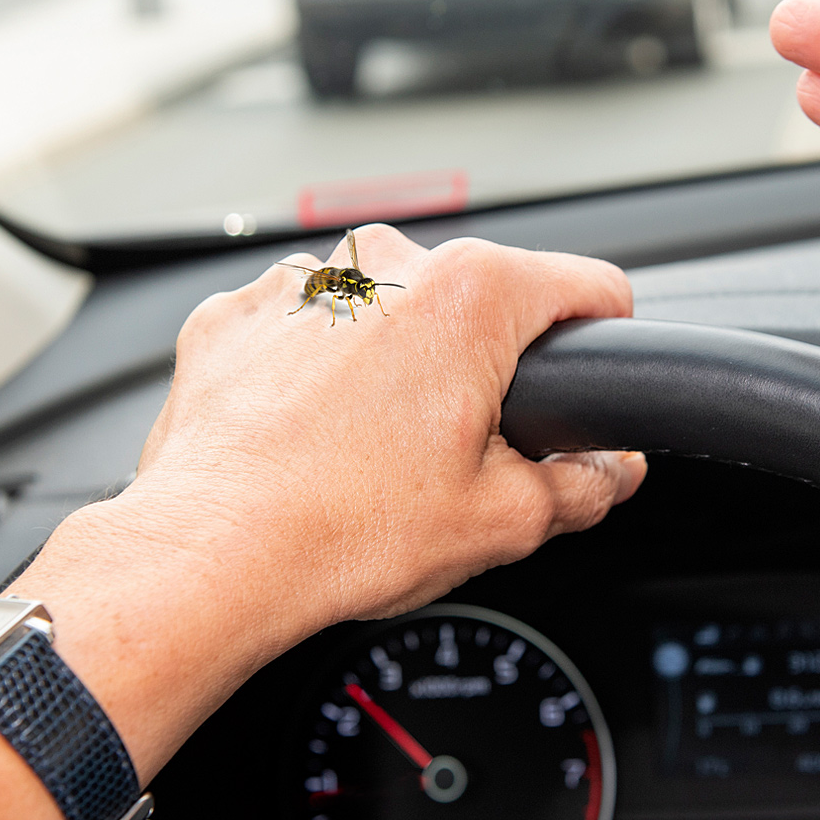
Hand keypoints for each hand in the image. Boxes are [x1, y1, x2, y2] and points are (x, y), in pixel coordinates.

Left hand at [0, 227, 646, 819]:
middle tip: (464, 452)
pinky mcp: (236, 315)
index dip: (607, 340)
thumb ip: (583, 484)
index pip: (588, 288)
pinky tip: (308, 439)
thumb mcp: (502, 522)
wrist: (209, 554)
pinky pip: (304, 328)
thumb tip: (610, 470)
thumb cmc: (341, 529)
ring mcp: (302, 284)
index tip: (594, 374)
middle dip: (483, 366)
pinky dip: (315, 371)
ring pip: (385, 312)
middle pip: (477, 301)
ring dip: (392, 364)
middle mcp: (386, 264)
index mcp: (470, 295)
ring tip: (373, 454)